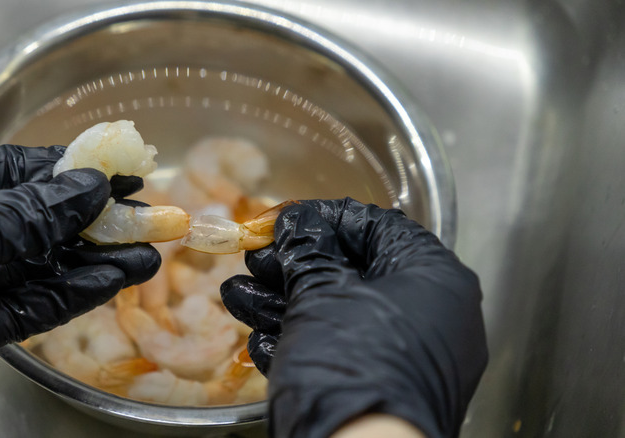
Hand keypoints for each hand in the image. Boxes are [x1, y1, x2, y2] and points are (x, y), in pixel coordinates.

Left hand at [0, 145, 159, 426]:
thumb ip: (32, 212)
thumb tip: (90, 187)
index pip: (21, 171)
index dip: (74, 172)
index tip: (121, 173)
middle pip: (42, 221)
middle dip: (95, 220)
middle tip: (148, 218)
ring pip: (46, 266)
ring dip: (97, 260)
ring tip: (148, 255)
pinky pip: (36, 304)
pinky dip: (77, 293)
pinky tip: (114, 281)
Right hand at [221, 199, 486, 437]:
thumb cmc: (351, 363)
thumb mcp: (321, 293)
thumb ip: (308, 250)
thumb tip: (298, 223)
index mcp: (433, 277)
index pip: (378, 226)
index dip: (323, 218)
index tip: (283, 221)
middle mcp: (431, 315)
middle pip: (355, 272)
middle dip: (295, 266)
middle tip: (254, 260)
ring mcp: (410, 356)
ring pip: (343, 314)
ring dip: (286, 303)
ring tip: (238, 295)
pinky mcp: (387, 390)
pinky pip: (345, 353)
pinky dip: (304, 343)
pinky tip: (260, 340)